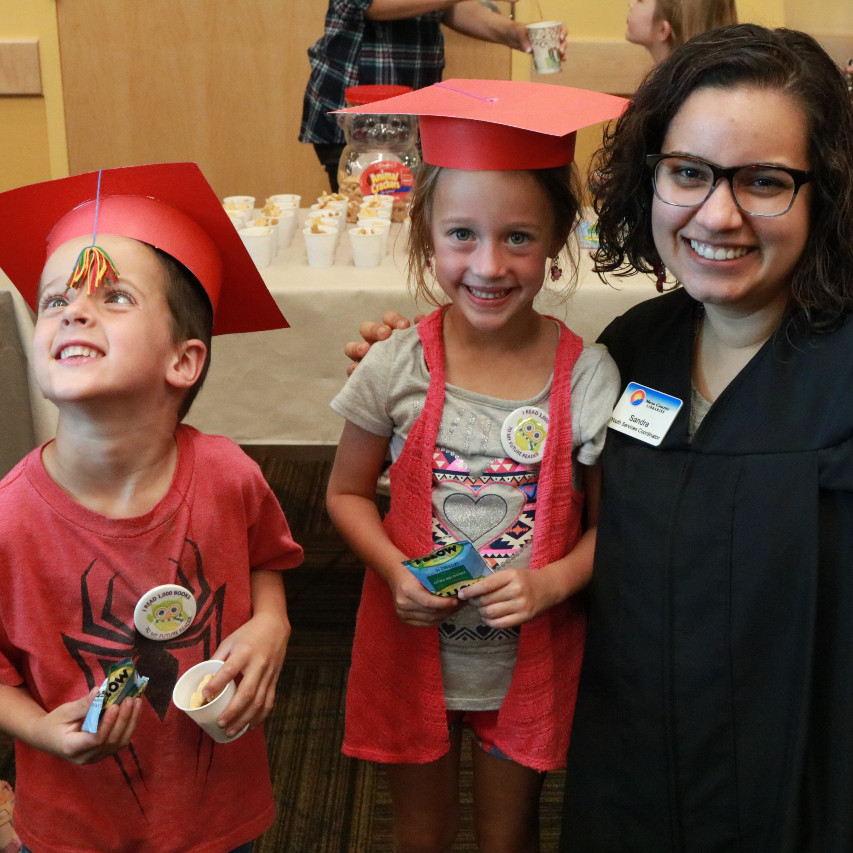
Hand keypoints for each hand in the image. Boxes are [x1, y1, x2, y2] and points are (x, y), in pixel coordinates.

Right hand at [29, 689, 141, 764]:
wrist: (46, 738)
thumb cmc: (54, 723)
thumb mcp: (64, 711)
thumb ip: (83, 705)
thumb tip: (100, 692)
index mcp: (72, 747)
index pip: (95, 739)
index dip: (108, 723)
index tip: (115, 705)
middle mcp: (85, 757)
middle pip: (110, 741)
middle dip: (123, 719)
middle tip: (130, 699)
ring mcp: (96, 757)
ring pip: (119, 743)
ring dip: (130, 721)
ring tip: (136, 701)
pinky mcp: (103, 753)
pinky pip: (120, 741)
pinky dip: (129, 725)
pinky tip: (134, 709)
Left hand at [206, 610, 289, 737]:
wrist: (275, 626)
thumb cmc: (248, 633)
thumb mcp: (230, 641)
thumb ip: (218, 659)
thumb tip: (204, 679)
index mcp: (244, 653)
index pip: (230, 670)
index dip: (217, 683)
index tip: (204, 694)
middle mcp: (258, 665)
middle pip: (247, 692)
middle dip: (233, 711)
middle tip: (220, 723)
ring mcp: (269, 674)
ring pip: (259, 701)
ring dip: (245, 719)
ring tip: (232, 731)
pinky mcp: (275, 680)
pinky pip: (269, 701)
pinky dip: (261, 716)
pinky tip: (251, 726)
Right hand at [343, 311, 421, 374]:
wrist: (419, 397)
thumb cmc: (423, 370)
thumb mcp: (426, 352)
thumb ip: (424, 336)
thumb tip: (420, 319)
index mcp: (393, 335)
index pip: (388, 319)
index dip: (394, 319)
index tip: (404, 326)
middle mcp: (377, 345)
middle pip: (367, 329)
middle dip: (375, 329)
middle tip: (385, 334)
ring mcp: (367, 360)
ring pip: (352, 348)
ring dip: (358, 347)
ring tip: (366, 350)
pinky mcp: (361, 377)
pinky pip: (351, 371)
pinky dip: (353, 368)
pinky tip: (357, 369)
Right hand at [390, 568, 462, 626]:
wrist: (395, 575)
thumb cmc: (411, 570)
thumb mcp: (423, 571)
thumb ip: (437, 581)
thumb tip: (458, 588)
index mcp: (407, 590)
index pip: (429, 602)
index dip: (444, 604)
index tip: (456, 601)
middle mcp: (403, 604)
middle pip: (431, 613)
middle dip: (448, 610)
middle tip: (461, 604)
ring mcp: (402, 614)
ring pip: (430, 621)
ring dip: (445, 615)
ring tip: (456, 608)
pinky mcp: (404, 619)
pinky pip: (425, 624)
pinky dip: (437, 620)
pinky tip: (445, 613)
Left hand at [458, 568, 551, 627]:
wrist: (549, 587)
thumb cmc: (526, 579)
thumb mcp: (511, 573)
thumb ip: (494, 581)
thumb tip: (471, 590)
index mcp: (511, 575)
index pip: (485, 585)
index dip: (470, 591)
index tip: (461, 594)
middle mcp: (516, 590)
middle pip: (486, 600)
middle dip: (475, 602)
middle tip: (472, 601)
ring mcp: (521, 605)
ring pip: (491, 613)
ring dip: (481, 613)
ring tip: (481, 609)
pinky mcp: (524, 617)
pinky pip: (501, 624)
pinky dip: (490, 622)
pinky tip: (487, 618)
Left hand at [510, 21, 566, 58]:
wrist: (510, 36)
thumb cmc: (515, 30)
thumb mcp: (519, 32)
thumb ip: (523, 40)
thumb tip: (529, 50)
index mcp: (545, 26)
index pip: (559, 27)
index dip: (563, 31)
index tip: (561, 37)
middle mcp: (547, 35)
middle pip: (560, 39)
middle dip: (563, 45)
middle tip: (560, 51)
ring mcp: (544, 43)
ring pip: (556, 48)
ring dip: (562, 54)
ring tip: (563, 59)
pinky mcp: (540, 52)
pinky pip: (549, 57)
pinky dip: (555, 62)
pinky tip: (559, 68)